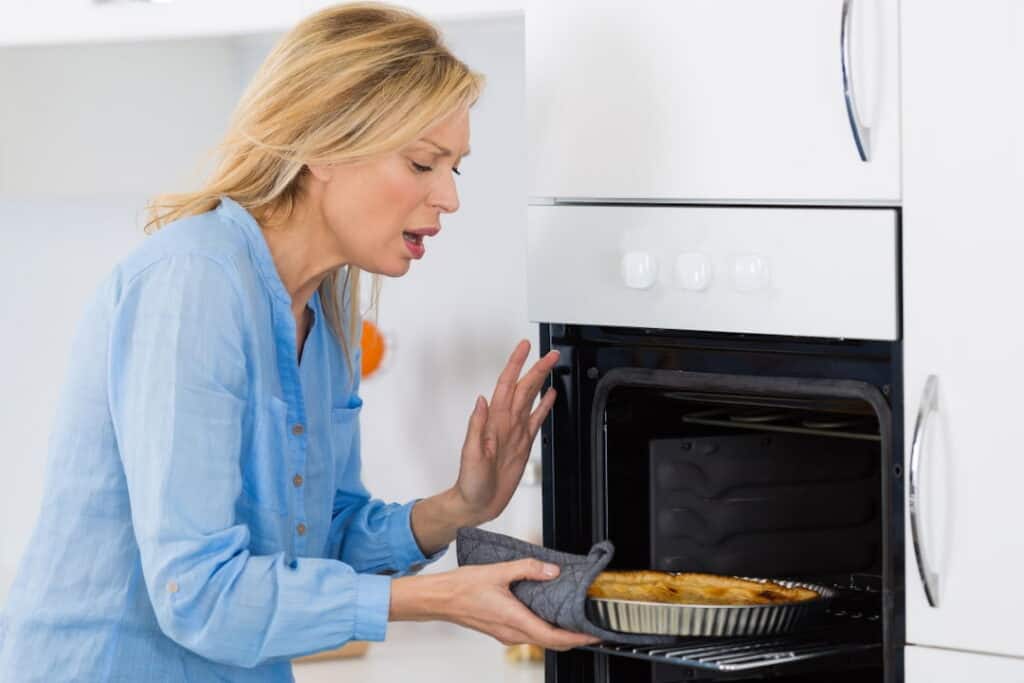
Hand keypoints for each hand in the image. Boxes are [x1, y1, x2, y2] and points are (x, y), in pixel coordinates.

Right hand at [389, 559, 600, 650]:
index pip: (554, 637)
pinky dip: (544, 628)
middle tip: (590, 628)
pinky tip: (546, 613)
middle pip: (551, 642)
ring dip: (559, 634)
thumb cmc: (462, 588)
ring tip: (573, 618)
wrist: (439, 598)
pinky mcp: (500, 630)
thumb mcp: (498, 571)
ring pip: (540, 639)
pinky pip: (529, 634)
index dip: (577, 638)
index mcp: (514, 620)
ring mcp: (506, 633)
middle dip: (573, 638)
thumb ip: (528, 569)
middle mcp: (512, 632)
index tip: (593, 635)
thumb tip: (552, 570)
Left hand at [452, 340, 558, 525]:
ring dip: (540, 381)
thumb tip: (481, 400)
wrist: (476, 503)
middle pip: (523, 388)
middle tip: (550, 354)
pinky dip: (544, 406)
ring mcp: (514, 432)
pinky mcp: (523, 445)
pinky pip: (536, 420)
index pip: (506, 385)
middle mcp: (505, 423)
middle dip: (536, 368)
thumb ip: (476, 425)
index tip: (524, 348)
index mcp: (493, 422)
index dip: (515, 365)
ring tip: (550, 366)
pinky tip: (550, 396)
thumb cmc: (470, 482)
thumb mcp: (470, 454)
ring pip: (530, 399)